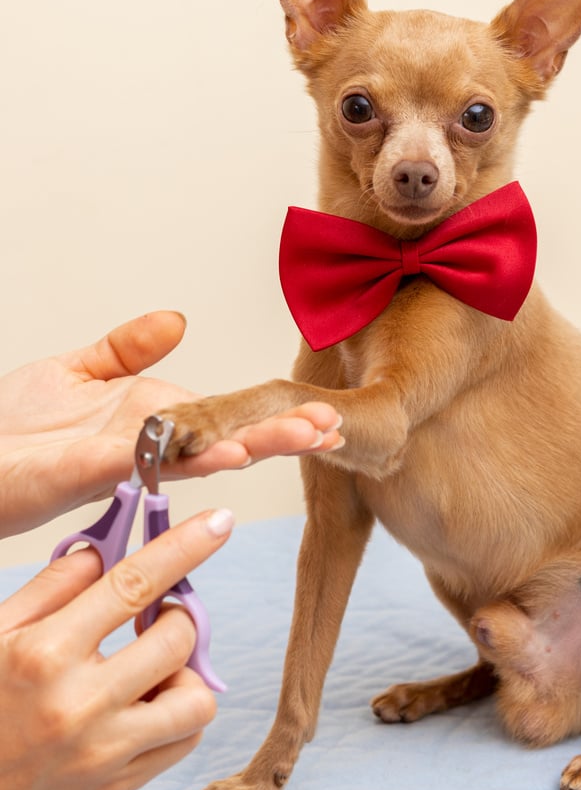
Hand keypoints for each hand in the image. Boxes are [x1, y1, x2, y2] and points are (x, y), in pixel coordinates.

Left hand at [0, 311, 342, 536]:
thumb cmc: (10, 426)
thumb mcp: (76, 370)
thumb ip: (128, 348)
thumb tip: (177, 320)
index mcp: (151, 420)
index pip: (225, 415)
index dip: (272, 413)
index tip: (322, 412)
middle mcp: (148, 444)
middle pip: (229, 436)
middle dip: (284, 433)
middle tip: (339, 427)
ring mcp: (126, 459)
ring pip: (204, 453)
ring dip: (259, 445)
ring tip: (311, 437)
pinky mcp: (94, 469)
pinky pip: (154, 461)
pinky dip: (197, 456)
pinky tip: (235, 452)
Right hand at [0, 507, 234, 789]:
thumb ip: (51, 588)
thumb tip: (103, 549)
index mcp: (44, 654)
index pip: (134, 585)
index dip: (184, 547)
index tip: (219, 522)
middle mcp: (80, 703)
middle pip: (178, 638)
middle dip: (175, 617)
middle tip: (151, 620)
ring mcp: (102, 752)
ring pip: (196, 698)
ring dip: (184, 674)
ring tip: (149, 672)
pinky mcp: (116, 787)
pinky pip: (185, 742)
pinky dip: (178, 716)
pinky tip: (144, 706)